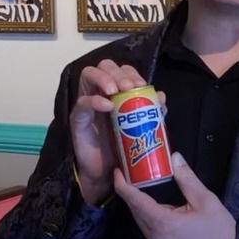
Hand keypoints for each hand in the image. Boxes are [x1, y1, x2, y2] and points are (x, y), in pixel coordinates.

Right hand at [71, 59, 165, 204]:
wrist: (106, 173)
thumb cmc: (122, 146)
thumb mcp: (141, 127)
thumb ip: (151, 112)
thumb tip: (161, 96)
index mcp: (117, 91)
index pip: (122, 70)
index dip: (132, 73)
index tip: (142, 85)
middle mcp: (100, 92)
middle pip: (105, 65)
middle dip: (119, 73)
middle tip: (129, 87)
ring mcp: (87, 103)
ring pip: (88, 74)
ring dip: (104, 78)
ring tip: (116, 90)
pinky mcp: (78, 118)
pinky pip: (82, 102)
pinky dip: (94, 100)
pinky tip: (107, 105)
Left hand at [115, 152, 235, 238]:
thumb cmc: (216, 234)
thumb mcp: (207, 202)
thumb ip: (188, 180)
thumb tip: (175, 158)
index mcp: (163, 222)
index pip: (135, 201)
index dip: (123, 184)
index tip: (118, 171)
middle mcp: (154, 235)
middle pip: (134, 209)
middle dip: (129, 190)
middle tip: (130, 171)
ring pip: (140, 218)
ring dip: (137, 201)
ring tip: (140, 182)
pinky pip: (147, 225)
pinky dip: (145, 210)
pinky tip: (152, 201)